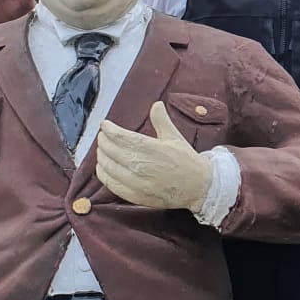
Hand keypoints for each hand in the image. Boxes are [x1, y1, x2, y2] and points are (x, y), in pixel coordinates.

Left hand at [96, 103, 210, 212]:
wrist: (198, 187)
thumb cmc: (187, 161)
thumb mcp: (175, 137)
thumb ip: (161, 120)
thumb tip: (156, 104)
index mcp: (150, 148)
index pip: (120, 136)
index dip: (109, 129)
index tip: (105, 125)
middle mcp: (140, 165)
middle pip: (110, 150)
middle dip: (103, 140)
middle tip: (103, 136)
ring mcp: (136, 182)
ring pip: (107, 166)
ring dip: (101, 156)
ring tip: (102, 149)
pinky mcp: (134, 195)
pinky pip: (110, 183)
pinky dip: (103, 173)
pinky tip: (103, 167)